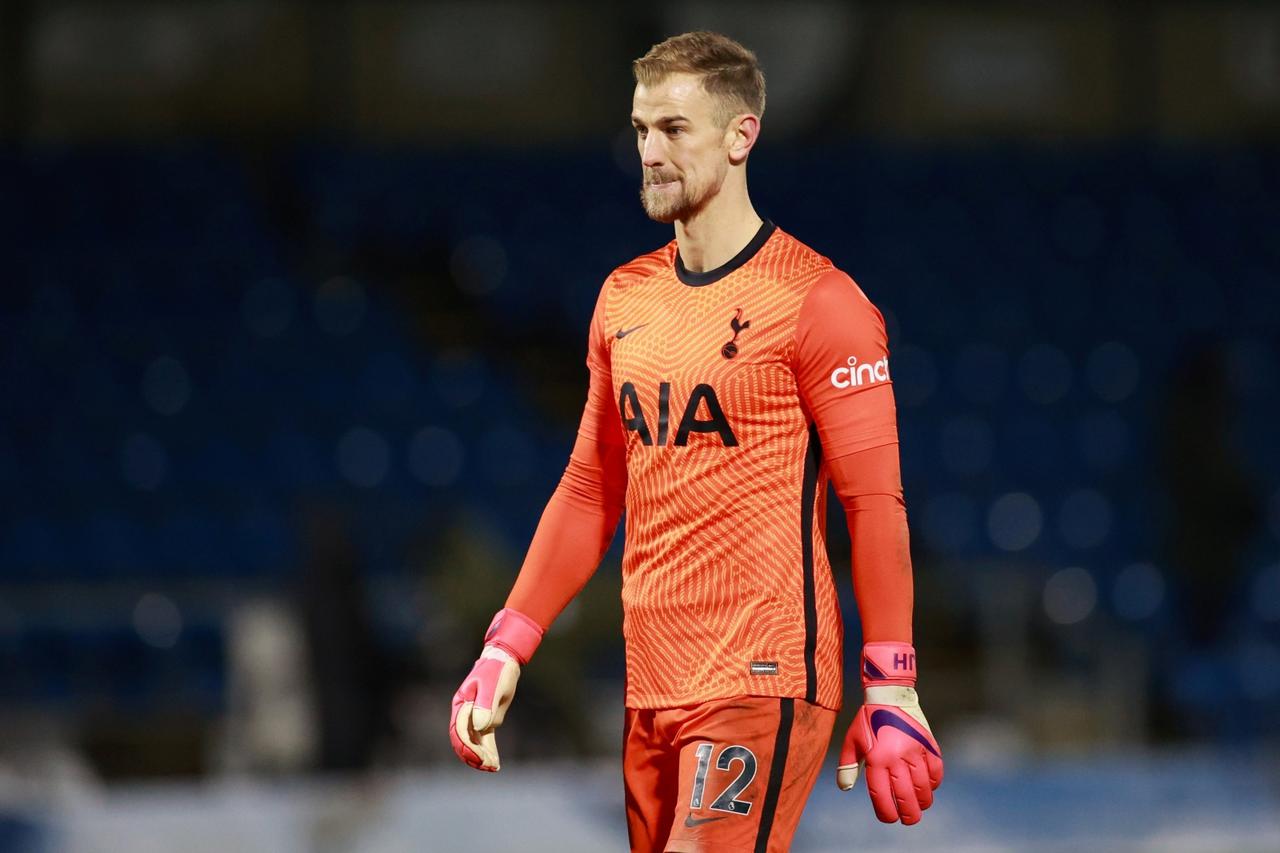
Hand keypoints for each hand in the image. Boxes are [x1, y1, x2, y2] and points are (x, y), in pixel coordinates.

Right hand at [448, 607, 544, 771]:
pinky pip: (484, 739)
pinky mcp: (487, 720)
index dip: (467, 746)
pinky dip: (489, 751)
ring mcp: (475, 718)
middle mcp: (465, 713)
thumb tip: (480, 727)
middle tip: (487, 765)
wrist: (504, 661)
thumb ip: (485, 705)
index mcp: (461, 704)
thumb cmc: (496, 671)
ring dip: (481, 757)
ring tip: (493, 767)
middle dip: (473, 755)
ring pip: (474, 742)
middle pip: (463, 740)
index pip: (460, 731)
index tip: (479, 757)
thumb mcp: (491, 686)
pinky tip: (495, 764)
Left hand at [836, 685, 942, 824]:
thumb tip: (845, 788)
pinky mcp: (929, 745)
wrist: (889, 695)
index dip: (886, 813)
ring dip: (922, 802)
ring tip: (919, 806)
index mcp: (875, 759)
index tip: (889, 818)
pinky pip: (936, 772)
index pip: (882, 796)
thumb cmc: (867, 720)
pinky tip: (929, 787)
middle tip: (908, 820)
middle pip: (906, 798)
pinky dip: (934, 783)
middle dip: (908, 815)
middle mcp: (896, 758)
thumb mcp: (852, 740)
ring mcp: (915, 752)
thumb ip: (847, 765)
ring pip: (923, 788)